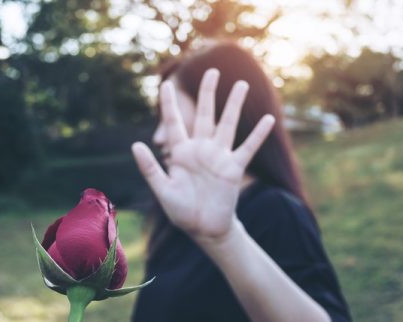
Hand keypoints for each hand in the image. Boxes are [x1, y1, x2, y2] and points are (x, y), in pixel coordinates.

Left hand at [132, 69, 274, 240]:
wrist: (204, 229)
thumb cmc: (181, 211)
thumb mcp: (162, 190)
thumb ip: (150, 168)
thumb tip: (135, 145)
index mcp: (180, 152)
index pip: (174, 122)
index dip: (169, 104)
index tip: (164, 84)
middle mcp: (200, 149)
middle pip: (205, 115)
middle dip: (208, 93)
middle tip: (212, 71)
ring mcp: (218, 157)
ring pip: (227, 125)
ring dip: (234, 105)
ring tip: (241, 84)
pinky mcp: (233, 169)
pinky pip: (247, 148)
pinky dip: (257, 134)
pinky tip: (267, 119)